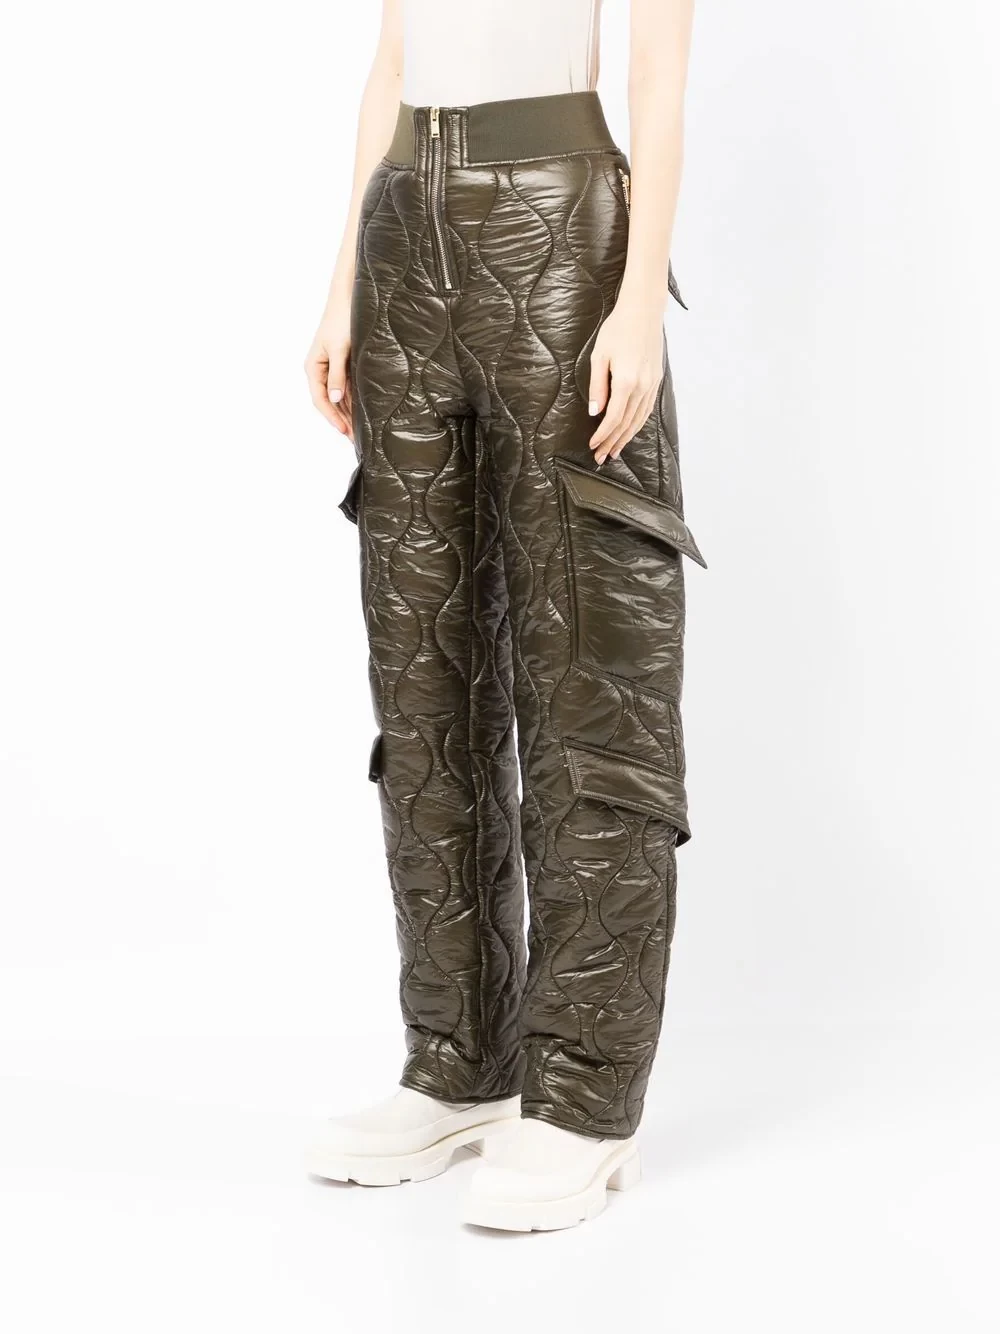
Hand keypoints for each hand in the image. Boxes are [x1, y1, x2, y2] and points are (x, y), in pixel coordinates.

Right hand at [304, 305, 353, 441]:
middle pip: (330, 403)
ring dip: (348, 414)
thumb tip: (334, 399)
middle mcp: (321, 371)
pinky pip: (348, 389)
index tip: (344, 431)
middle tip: (356, 439)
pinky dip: (354, 401)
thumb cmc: (341, 321)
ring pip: (339, 398)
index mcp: (314, 368)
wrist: (349, 300)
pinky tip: (362, 413)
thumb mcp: (339, 350)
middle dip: (341, 420)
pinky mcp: (345, 365)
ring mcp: (333, 369)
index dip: (332, 417)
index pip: (320, 400)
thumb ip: (337, 375)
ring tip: (360, 431)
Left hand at [587, 296, 663, 464]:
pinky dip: (637, 424)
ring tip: (615, 451)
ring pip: (639, 420)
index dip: (603, 435)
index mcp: (626, 381)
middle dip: (613, 443)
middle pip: (627, 424)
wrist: (644, 311)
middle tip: (601, 458)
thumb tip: (595, 412)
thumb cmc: (618, 329)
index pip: (613, 418)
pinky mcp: (656, 380)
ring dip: (626, 438)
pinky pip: (647, 409)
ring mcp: (652, 384)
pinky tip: (630, 431)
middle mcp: (642, 386)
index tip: (593, 446)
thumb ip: (597, 387)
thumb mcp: (600, 356)